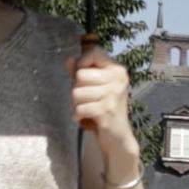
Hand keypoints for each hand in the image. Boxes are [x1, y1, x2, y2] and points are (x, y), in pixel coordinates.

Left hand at [71, 51, 139, 171]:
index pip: (94, 52)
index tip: (82, 76)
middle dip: (76, 89)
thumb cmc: (104, 109)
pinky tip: (86, 119)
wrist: (118, 137)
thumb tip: (69, 59)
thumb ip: (81, 72)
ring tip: (87, 109)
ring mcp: (114, 95)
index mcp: (117, 70)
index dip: (81, 63)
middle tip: (86, 99)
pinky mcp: (108, 110)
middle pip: (80, 75)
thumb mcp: (94, 87)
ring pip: (76, 92)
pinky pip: (79, 108)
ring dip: (76, 104)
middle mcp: (118, 79)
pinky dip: (78, 115)